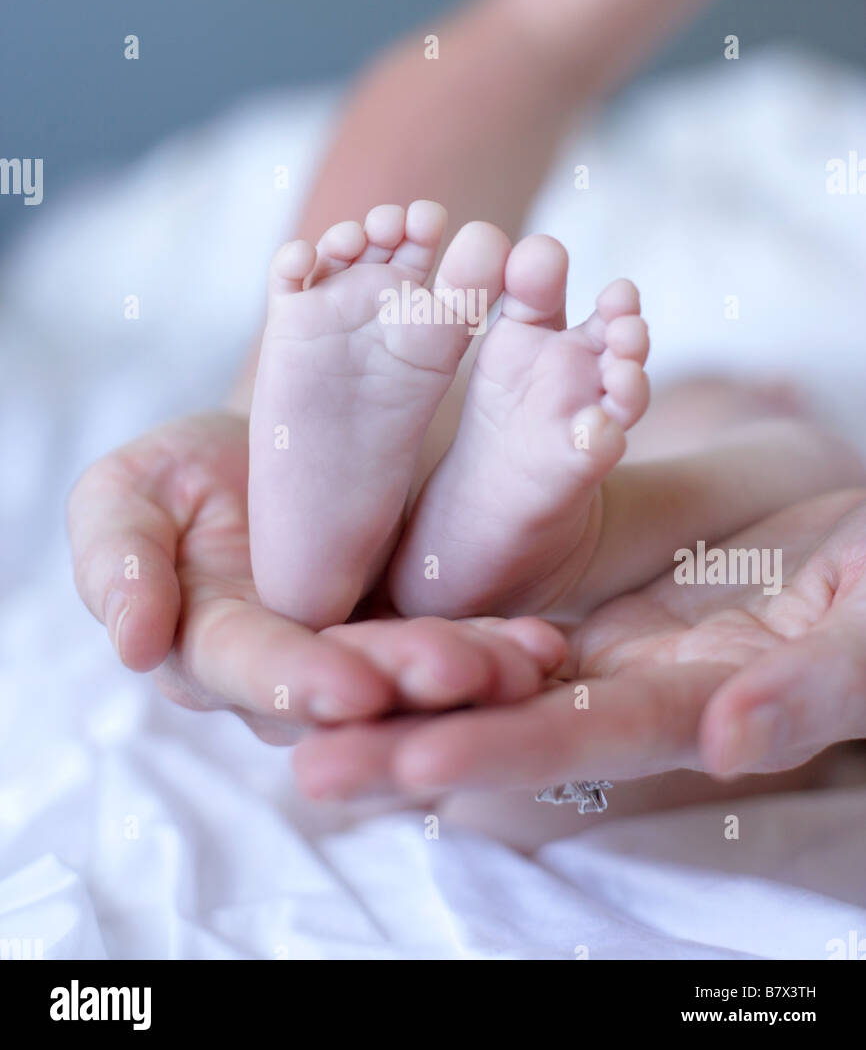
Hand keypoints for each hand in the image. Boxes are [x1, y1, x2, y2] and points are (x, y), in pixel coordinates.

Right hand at [68, 411, 565, 742]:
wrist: (270, 441)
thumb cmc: (182, 472)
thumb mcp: (124, 494)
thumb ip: (117, 561)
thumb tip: (133, 644)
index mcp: (212, 647)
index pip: (254, 668)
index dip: (299, 680)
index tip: (351, 689)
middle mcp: (294, 674)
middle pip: (353, 687)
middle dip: (407, 684)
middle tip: (461, 673)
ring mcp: (364, 657)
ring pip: (420, 683)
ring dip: (474, 675)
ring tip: (526, 661)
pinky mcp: (424, 631)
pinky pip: (468, 645)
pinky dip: (505, 646)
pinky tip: (546, 643)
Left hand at [293, 487, 865, 797]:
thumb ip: (808, 687)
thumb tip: (729, 740)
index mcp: (698, 701)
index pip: (587, 736)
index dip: (504, 750)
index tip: (414, 762)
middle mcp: (635, 680)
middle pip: (511, 716)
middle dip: (411, 741)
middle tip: (305, 759)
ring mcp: (610, 634)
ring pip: (493, 663)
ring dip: (400, 685)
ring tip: (298, 699)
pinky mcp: (596, 584)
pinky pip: (507, 599)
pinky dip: (438, 613)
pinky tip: (363, 619)